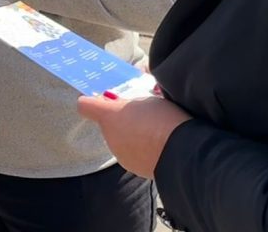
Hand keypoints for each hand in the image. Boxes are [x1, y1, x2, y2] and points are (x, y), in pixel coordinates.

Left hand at [76, 94, 191, 178]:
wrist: (182, 154)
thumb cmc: (164, 119)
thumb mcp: (146, 100)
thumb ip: (129, 103)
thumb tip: (118, 105)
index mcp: (109, 115)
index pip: (85, 106)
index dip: (93, 102)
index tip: (106, 100)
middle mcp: (109, 136)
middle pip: (108, 123)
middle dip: (121, 118)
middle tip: (142, 113)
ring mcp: (120, 154)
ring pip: (120, 139)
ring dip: (131, 135)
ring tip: (155, 130)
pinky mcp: (133, 168)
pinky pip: (133, 153)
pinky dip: (141, 149)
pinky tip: (159, 145)